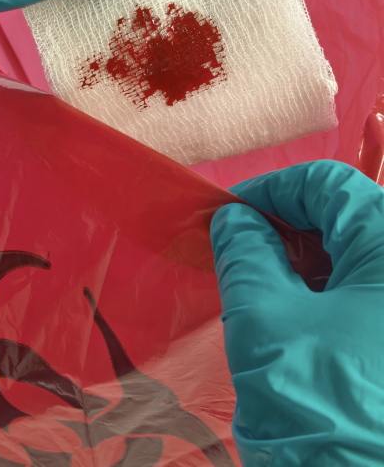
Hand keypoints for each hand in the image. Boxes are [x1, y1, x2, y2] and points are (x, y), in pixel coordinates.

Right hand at [211, 160, 383, 465]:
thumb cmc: (320, 406)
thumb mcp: (266, 321)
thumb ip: (245, 254)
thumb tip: (234, 218)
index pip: (327, 184)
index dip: (271, 190)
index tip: (229, 214)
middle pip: (344, 216)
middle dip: (284, 226)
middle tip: (239, 251)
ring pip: (351, 254)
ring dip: (300, 259)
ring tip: (259, 287)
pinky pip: (361, 292)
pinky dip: (320, 290)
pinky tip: (291, 315)